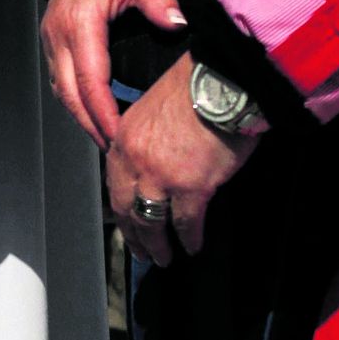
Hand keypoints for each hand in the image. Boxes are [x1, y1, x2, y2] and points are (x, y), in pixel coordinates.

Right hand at [42, 0, 186, 148]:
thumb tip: (176, 23)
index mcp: (81, 22)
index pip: (91, 80)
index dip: (104, 112)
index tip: (119, 134)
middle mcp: (59, 34)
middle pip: (70, 94)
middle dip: (90, 125)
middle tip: (112, 149)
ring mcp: (51, 38)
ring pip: (61, 90)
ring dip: (80, 116)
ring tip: (104, 138)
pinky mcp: (53, 38)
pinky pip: (60, 78)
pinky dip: (74, 99)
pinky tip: (90, 111)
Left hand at [105, 54, 254, 264]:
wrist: (223, 80)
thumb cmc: (196, 86)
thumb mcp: (154, 108)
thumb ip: (146, 139)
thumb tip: (154, 164)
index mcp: (123, 140)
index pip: (115, 185)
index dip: (120, 210)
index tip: (125, 224)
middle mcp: (134, 162)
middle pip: (127, 210)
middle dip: (134, 237)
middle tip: (142, 253)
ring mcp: (160, 178)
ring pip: (151, 223)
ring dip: (158, 245)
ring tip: (164, 258)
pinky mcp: (190, 189)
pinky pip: (186, 223)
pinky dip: (189, 238)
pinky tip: (193, 246)